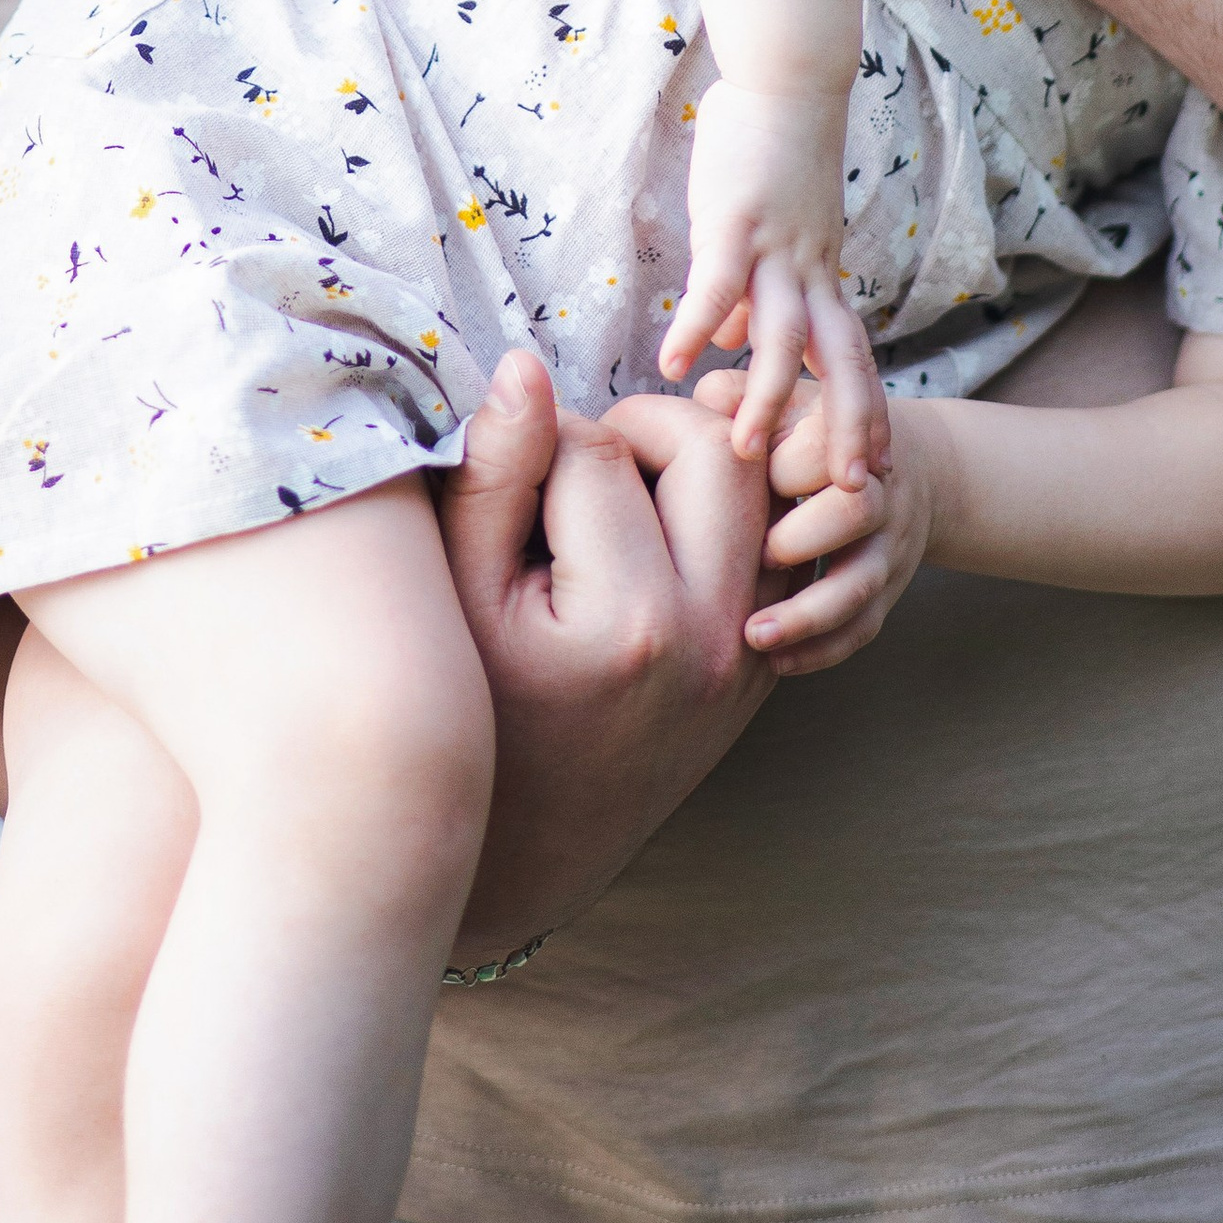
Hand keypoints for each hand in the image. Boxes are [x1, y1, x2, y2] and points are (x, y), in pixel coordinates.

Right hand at [433, 348, 774, 964]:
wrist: (529, 855)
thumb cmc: (473, 714)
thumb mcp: (457, 596)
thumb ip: (492, 476)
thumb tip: (524, 367)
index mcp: (632, 622)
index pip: (598, 450)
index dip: (537, 439)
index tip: (504, 477)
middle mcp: (715, 641)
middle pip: (713, 451)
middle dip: (639, 430)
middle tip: (573, 462)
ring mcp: (750, 661)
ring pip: (757, 494)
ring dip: (690, 468)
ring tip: (613, 496)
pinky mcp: (763, 672)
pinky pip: (765, 553)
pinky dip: (718, 524)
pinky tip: (648, 542)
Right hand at [659, 83, 886, 474]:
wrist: (787, 77)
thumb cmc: (771, 149)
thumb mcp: (769, 233)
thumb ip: (752, 292)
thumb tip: (724, 342)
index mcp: (819, 273)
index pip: (851, 356)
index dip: (862, 411)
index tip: (874, 469)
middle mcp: (808, 269)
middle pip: (837, 361)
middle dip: (843, 427)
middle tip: (846, 492)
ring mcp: (775, 247)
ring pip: (780, 336)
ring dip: (765, 396)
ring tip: (744, 452)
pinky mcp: (735, 221)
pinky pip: (715, 285)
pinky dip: (695, 325)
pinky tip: (673, 365)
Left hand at [742, 373, 940, 672]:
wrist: (908, 467)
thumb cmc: (815, 431)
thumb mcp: (785, 401)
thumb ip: (737, 397)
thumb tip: (694, 405)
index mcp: (848, 437)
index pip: (822, 449)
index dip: (780, 468)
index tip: (737, 482)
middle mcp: (877, 491)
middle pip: (855, 513)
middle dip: (802, 538)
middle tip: (755, 556)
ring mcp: (886, 547)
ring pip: (860, 584)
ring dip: (807, 614)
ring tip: (754, 635)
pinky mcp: (887, 590)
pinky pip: (863, 628)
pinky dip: (823, 649)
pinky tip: (778, 662)